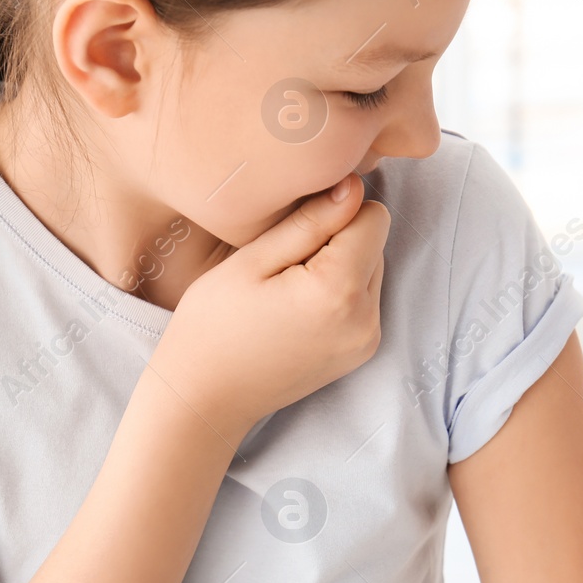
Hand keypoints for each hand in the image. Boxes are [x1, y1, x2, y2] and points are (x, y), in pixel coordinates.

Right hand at [154, 173, 389, 433]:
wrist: (206, 396)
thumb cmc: (214, 325)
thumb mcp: (252, 260)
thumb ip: (310, 221)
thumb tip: (355, 187)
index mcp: (337, 291)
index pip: (373, 217)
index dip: (336, 209)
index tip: (297, 227)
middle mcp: (365, 319)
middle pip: (376, 242)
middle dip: (339, 239)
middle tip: (285, 261)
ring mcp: (368, 339)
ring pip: (373, 268)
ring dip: (341, 264)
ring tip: (289, 285)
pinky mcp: (363, 350)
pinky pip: (365, 298)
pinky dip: (340, 291)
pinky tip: (299, 305)